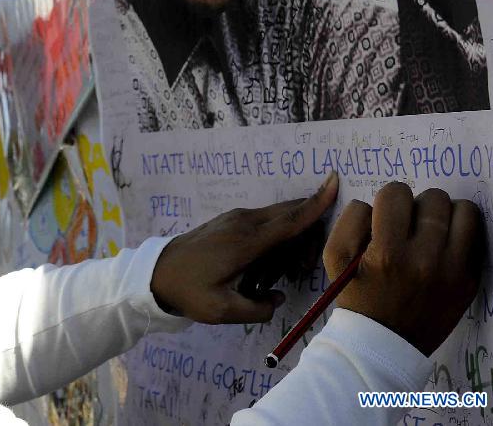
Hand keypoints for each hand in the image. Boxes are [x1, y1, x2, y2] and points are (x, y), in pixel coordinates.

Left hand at [151, 173, 338, 323]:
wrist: (157, 272)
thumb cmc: (189, 291)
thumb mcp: (222, 311)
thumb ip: (257, 309)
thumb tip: (277, 298)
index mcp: (245, 242)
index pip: (289, 220)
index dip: (316, 203)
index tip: (335, 182)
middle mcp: (243, 222)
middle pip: (290, 216)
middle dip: (308, 236)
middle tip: (301, 270)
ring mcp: (235, 217)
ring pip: (277, 218)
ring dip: (289, 241)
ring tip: (275, 276)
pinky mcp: (230, 220)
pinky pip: (264, 222)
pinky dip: (274, 239)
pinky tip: (262, 267)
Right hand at [324, 182, 485, 355]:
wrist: (385, 342)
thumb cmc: (357, 294)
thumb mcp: (334, 255)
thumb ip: (350, 218)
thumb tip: (375, 202)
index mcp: (387, 252)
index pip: (396, 193)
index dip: (388, 199)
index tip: (387, 214)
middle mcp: (425, 259)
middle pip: (434, 198)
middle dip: (418, 205)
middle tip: (409, 223)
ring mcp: (453, 271)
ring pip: (464, 211)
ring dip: (445, 214)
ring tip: (432, 228)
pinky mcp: (470, 280)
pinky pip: (477, 235)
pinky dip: (462, 231)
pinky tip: (446, 242)